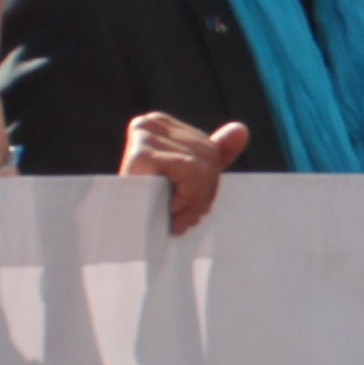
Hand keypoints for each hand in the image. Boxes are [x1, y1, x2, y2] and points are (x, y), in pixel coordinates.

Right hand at [122, 113, 253, 234]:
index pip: (210, 150)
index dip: (207, 185)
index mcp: (160, 124)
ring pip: (204, 166)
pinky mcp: (141, 153)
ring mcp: (143, 135)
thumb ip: (215, 155)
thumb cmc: (153, 212)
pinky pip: (191, 170)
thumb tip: (242, 129)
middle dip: (203, 194)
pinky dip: (187, 198)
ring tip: (175, 219)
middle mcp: (149, 123)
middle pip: (209, 156)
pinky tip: (168, 210)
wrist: (122, 242)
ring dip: (194, 202)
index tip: (187, 206)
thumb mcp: (190, 182)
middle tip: (184, 218)